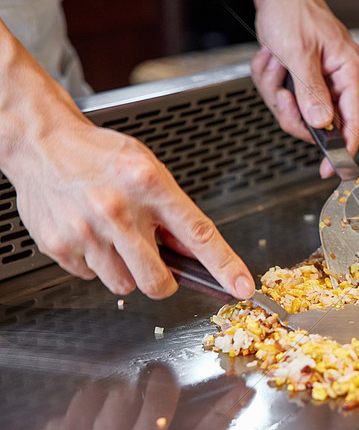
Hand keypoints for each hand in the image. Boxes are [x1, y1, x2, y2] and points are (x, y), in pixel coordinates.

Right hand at [0, 27, 254, 299]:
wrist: (43, 144)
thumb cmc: (100, 155)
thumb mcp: (149, 170)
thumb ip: (172, 211)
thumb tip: (193, 252)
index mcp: (150, 186)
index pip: (198, 234)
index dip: (224, 265)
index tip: (243, 285)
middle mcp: (118, 211)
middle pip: (157, 280)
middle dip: (164, 282)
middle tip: (158, 266)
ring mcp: (86, 231)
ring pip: (123, 285)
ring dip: (126, 271)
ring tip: (115, 238)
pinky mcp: (59, 245)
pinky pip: (90, 277)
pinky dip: (95, 264)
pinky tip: (91, 235)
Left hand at [251, 0, 358, 178]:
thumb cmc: (293, 10)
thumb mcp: (299, 52)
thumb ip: (311, 91)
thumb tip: (321, 122)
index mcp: (349, 71)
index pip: (354, 121)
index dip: (343, 148)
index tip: (329, 169)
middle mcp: (338, 78)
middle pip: (319, 122)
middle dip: (291, 111)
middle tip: (281, 96)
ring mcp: (320, 80)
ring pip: (297, 111)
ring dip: (277, 91)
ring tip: (273, 64)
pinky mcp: (303, 79)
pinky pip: (285, 97)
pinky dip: (271, 81)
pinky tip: (271, 60)